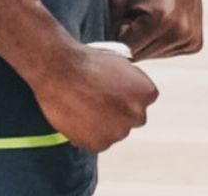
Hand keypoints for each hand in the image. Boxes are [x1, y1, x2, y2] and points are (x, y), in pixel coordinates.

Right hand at [32, 44, 157, 151]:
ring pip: (114, 131)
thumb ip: (130, 82)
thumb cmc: (86, 63)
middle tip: (98, 101)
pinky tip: (77, 118)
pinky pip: (98, 142)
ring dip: (103, 124)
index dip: (126, 94)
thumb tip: (128, 92)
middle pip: (131, 117)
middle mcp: (137, 114)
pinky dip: (88, 134)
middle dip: (119, 112)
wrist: (60, 71)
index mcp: (147, 92)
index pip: (143, 99)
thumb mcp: (119, 64)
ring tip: (83, 107)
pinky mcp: (100, 144)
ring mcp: (119, 132)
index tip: (112, 90)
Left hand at [108, 0, 203, 60]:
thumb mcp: (119, 0)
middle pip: (141, 56)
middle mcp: (178, 33)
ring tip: (149, 20)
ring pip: (154, 57)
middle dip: (131, 43)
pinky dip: (161, 44)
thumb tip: (98, 52)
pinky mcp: (196, 44)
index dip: (116, 40)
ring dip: (146, 45)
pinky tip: (164, 24)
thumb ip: (107, 27)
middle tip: (132, 20)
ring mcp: (190, 40)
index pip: (126, 50)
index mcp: (159, 21)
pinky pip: (168, 54)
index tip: (116, 26)